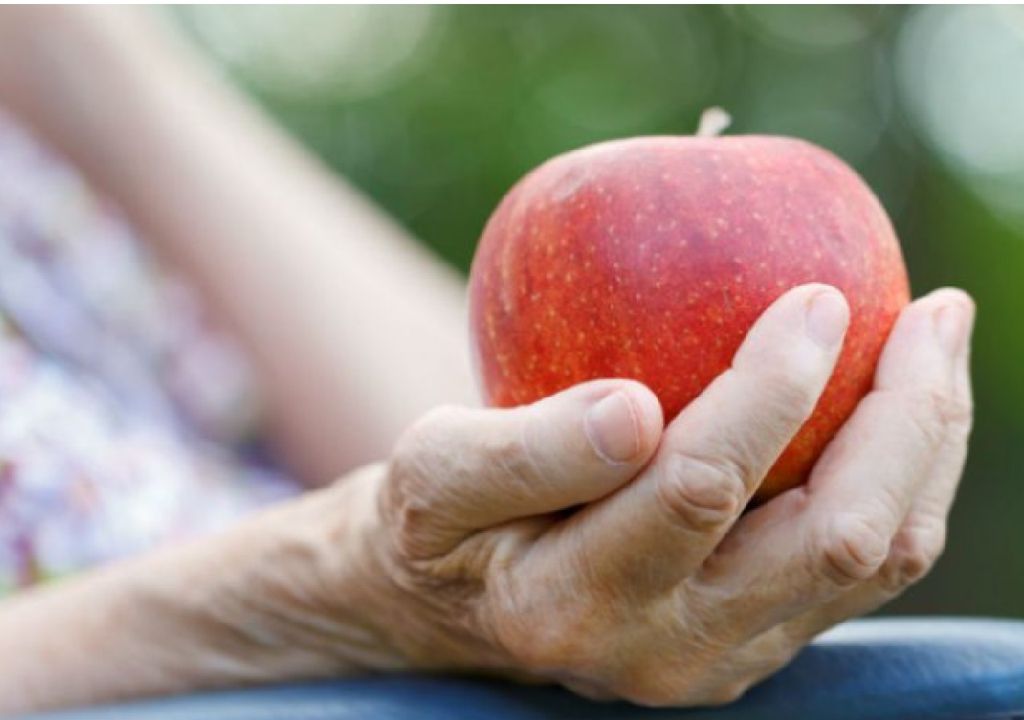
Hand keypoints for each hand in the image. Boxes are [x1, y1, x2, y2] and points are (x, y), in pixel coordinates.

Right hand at [152, 283, 971, 708]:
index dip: (769, 388)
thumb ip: (521, 451)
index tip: (814, 295)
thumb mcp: (432, 474)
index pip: (699, 488)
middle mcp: (671, 651)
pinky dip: (906, 471)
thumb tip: (636, 411)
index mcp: (577, 605)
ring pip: (879, 557)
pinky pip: (869, 560)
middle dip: (905, 417)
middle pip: (838, 541)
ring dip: (927, 443)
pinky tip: (901, 397)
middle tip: (931, 311)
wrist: (459, 605)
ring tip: (936, 336)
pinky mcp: (762, 638)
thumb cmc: (436, 521)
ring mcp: (729, 655)